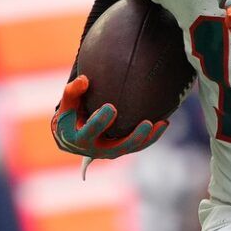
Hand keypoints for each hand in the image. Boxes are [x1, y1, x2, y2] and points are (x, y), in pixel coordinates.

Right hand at [50, 74, 165, 159]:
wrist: (71, 135)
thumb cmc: (69, 115)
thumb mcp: (66, 104)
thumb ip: (72, 92)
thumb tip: (85, 79)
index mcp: (79, 139)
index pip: (89, 132)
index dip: (100, 122)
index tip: (111, 108)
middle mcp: (95, 150)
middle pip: (116, 147)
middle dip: (132, 137)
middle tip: (146, 123)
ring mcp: (110, 151)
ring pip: (130, 148)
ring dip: (146, 138)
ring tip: (159, 124)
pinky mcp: (121, 149)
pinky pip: (138, 146)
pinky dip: (151, 137)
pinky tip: (164, 123)